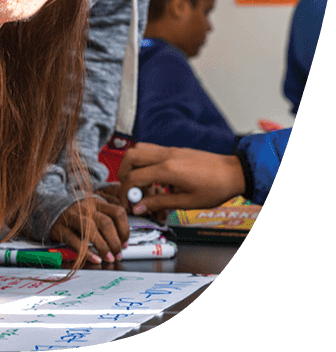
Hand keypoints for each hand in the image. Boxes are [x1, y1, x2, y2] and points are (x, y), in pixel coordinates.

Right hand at [50, 196, 129, 263]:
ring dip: (103, 247)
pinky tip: (94, 259)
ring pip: (92, 230)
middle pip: (106, 223)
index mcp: (96, 202)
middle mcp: (86, 208)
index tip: (125, 243)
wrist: (48, 208)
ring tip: (108, 258)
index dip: (124, 230)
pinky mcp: (61, 229)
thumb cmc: (75, 213)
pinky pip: (75, 241)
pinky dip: (87, 252)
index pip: (117, 212)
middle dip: (115, 242)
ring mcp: (73, 217)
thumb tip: (121, 240)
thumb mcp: (91, 210)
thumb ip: (105, 220)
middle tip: (118, 254)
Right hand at [118, 142, 246, 214]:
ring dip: (133, 166)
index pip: (134, 177)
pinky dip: (145, 163)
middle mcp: (166, 155)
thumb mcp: (186, 202)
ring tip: (141, 185)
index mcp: (168, 169)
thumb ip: (159, 203)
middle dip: (123, 174)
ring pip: (139, 149)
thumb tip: (139, 207)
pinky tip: (156, 180)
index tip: (127, 204)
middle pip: (131, 156)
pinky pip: (151, 151)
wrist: (233, 172)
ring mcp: (170, 150)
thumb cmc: (215, 188)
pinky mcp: (174, 150)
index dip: (125, 193)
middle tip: (129, 190)